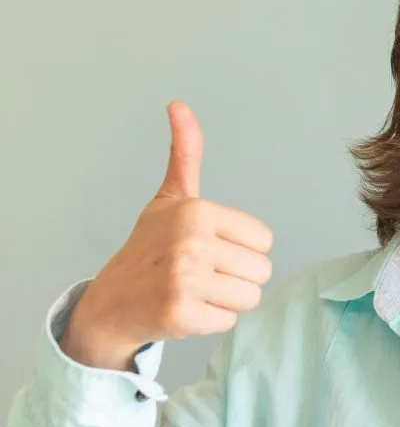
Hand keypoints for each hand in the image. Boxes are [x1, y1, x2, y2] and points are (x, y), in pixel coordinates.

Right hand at [59, 101, 273, 370]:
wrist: (110, 302)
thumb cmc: (149, 248)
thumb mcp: (170, 198)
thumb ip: (185, 154)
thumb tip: (178, 104)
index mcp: (196, 211)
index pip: (264, 240)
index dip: (241, 249)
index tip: (209, 249)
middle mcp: (191, 241)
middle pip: (261, 271)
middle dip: (236, 278)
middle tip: (202, 274)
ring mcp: (184, 279)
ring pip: (250, 298)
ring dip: (226, 301)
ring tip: (196, 291)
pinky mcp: (180, 313)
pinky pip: (229, 321)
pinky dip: (210, 322)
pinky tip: (185, 310)